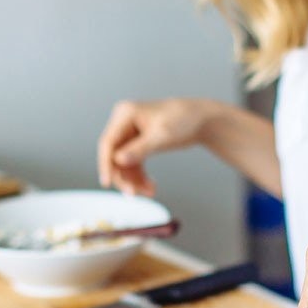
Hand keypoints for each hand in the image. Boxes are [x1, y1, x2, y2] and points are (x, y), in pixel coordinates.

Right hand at [97, 98, 211, 195]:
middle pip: (114, 155)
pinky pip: (133, 164)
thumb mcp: (162, 136)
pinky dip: (140, 177)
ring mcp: (130, 133)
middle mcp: (124, 122)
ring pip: (123, 163)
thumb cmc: (184, 120)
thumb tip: (118, 160)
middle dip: (124, 176)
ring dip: (134, 180)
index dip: (106, 164)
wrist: (201, 119)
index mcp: (125, 114)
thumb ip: (139, 149)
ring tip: (149, 192)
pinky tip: (150, 187)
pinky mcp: (138, 143)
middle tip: (133, 194)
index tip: (107, 183)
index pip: (108, 142)